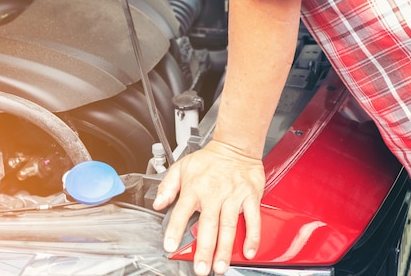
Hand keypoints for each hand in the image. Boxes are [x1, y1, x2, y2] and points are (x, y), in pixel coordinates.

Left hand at [153, 140, 265, 274]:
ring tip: (220, 266)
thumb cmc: (209, 159)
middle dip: (204, 250)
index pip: (181, 212)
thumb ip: (167, 186)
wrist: (235, 146)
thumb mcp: (181, 167)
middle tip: (201, 268)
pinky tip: (248, 251)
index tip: (170, 246)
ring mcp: (233, 197)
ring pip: (228, 226)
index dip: (175, 230)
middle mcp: (213, 194)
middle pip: (207, 226)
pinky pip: (252, 219)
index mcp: (194, 188)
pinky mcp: (250, 197)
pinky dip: (251, 236)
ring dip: (225, 249)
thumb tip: (158, 203)